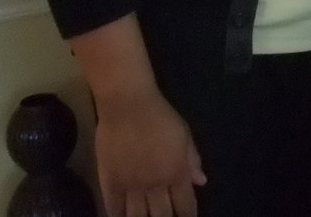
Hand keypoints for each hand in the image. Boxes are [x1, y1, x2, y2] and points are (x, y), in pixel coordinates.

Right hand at [94, 87, 204, 216]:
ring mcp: (130, 185)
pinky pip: (113, 208)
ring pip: (137, 216)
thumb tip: (201, 182)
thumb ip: (192, 160)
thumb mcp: (184, 135)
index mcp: (176, 173)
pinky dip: (118, 216)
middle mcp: (154, 185)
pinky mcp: (109, 181)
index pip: (185, 205)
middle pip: (162, 216)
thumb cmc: (160, 116)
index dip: (188, 215)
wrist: (127, 105)